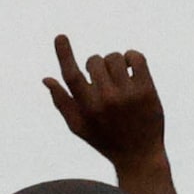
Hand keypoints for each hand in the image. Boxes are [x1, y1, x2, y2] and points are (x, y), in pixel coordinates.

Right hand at [44, 35, 170, 173]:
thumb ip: (62, 102)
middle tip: (103, 79)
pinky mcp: (147, 90)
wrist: (140, 156)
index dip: (64, 54)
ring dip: (114, 62)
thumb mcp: (79, 126)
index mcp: (88, 108)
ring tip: (118, 76)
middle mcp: (107, 100)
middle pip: (94, 61)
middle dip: (96, 65)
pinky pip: (136, 58)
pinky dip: (132, 57)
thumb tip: (46, 78)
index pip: (72, 76)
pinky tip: (131, 68)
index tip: (60, 36)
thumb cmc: (106, 140)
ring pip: (115, 57)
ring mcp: (128, 94)